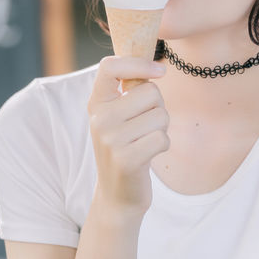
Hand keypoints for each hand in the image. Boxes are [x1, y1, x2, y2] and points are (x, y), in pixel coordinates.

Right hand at [86, 56, 169, 217]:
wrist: (117, 195)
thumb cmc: (125, 147)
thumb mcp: (117, 115)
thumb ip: (129, 90)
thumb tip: (155, 65)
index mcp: (96, 103)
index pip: (110, 66)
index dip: (138, 63)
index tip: (159, 71)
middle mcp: (99, 118)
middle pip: (151, 92)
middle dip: (158, 107)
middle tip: (144, 126)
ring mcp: (111, 140)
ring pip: (161, 115)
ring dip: (162, 129)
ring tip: (145, 141)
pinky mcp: (127, 159)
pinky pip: (162, 138)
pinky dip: (163, 145)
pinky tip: (149, 155)